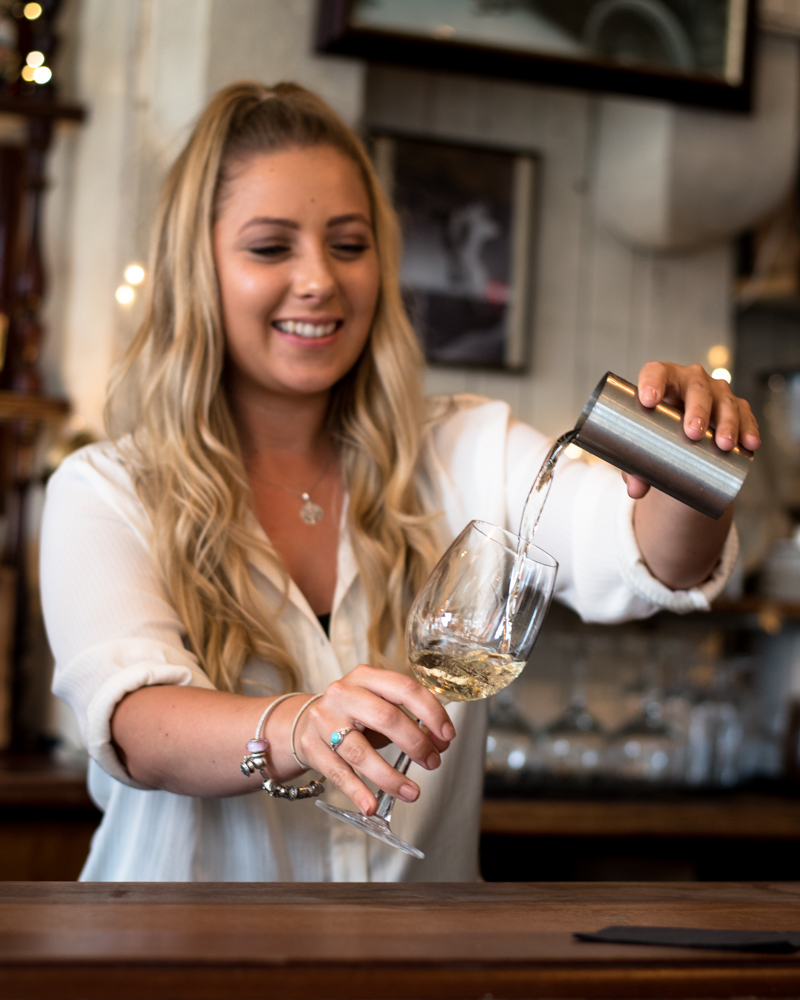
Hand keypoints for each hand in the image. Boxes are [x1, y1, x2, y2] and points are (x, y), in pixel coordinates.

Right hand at [292, 665, 454, 815]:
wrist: (302, 723)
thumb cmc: (351, 714)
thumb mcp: (376, 703)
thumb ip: (406, 716)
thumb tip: (439, 741)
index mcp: (366, 676)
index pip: (405, 689)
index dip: (431, 713)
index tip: (447, 735)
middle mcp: (343, 694)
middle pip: (386, 718)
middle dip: (416, 743)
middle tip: (433, 762)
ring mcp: (325, 721)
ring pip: (361, 752)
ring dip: (390, 776)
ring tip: (412, 792)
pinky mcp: (313, 748)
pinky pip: (339, 773)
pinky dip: (357, 791)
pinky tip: (371, 805)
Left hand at [623, 361, 760, 499]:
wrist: (682, 436)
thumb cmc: (654, 433)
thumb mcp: (640, 447)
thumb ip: (633, 466)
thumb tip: (635, 491)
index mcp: (662, 380)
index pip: (656, 372)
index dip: (652, 381)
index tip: (648, 401)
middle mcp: (690, 380)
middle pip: (696, 387)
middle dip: (697, 409)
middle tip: (692, 433)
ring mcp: (715, 392)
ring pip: (724, 400)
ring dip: (727, 421)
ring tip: (724, 445)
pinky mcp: (735, 407)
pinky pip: (745, 414)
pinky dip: (749, 428)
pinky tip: (749, 444)